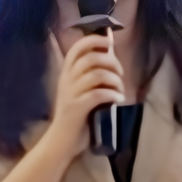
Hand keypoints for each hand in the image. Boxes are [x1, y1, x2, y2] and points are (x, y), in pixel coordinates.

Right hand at [44, 30, 130, 147]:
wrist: (61, 141)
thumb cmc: (76, 114)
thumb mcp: (81, 90)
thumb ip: (93, 72)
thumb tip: (110, 51)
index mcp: (67, 73)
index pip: (78, 47)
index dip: (95, 40)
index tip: (109, 43)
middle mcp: (66, 80)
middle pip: (91, 58)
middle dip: (111, 62)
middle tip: (120, 74)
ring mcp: (70, 94)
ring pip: (96, 74)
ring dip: (114, 80)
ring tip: (120, 90)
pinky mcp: (76, 108)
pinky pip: (97, 94)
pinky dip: (112, 94)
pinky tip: (118, 100)